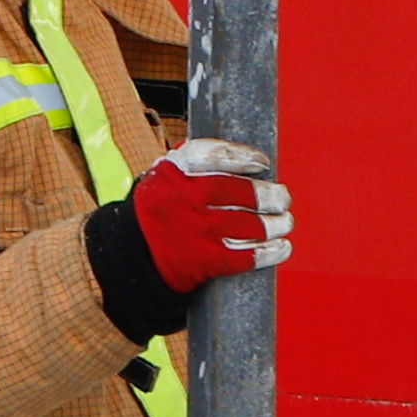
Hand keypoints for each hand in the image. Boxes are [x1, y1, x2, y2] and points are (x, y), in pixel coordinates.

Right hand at [125, 139, 289, 293]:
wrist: (131, 256)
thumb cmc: (158, 213)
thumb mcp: (163, 180)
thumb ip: (194, 169)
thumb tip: (245, 163)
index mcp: (172, 171)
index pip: (216, 155)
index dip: (244, 157)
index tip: (262, 163)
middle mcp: (184, 199)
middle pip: (238, 192)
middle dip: (268, 195)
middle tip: (282, 197)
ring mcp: (194, 230)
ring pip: (247, 225)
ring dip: (273, 225)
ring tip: (284, 222)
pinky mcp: (202, 260)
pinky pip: (244, 255)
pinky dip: (268, 252)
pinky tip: (281, 248)